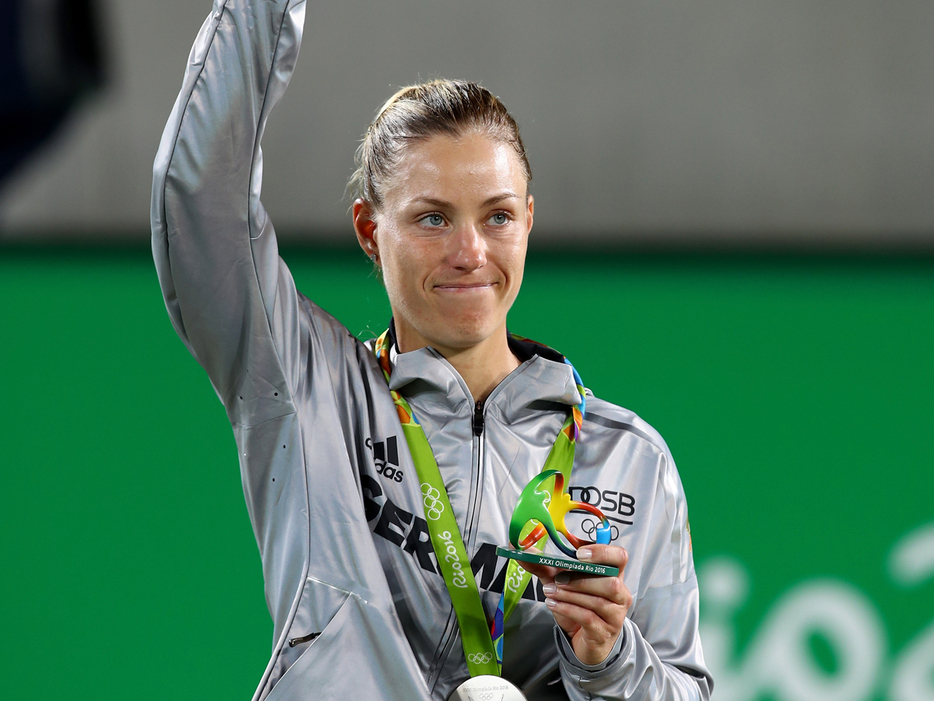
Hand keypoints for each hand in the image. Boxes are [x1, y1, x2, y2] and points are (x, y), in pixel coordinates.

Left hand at [518, 544, 631, 664]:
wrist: (584, 640)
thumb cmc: (579, 605)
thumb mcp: (562, 581)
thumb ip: (545, 565)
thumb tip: (522, 551)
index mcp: (613, 574)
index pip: (620, 556)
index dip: (603, 552)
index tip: (580, 553)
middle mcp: (620, 593)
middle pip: (611, 582)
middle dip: (581, 579)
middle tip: (557, 578)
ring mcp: (615, 614)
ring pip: (599, 601)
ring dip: (570, 594)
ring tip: (550, 591)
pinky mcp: (604, 632)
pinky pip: (588, 618)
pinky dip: (567, 609)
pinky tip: (552, 605)